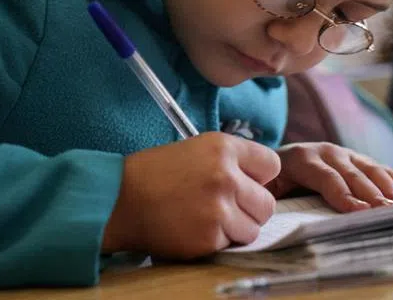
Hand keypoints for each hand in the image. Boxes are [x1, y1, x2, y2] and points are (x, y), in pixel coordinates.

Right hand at [102, 132, 280, 257]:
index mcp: (222, 147)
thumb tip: (260, 181)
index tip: (244, 183)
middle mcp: (226, 176)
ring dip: (235, 229)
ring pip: (253, 228)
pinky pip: (230, 244)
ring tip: (206, 218)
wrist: (120, 198)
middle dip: (249, 208)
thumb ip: (230, 161)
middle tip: (224, 207)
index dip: (257, 177)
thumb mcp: (194, 149)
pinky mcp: (210, 237)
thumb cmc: (154, 173)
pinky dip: (216, 241)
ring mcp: (219, 209)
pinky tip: (194, 228)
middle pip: (267, 203)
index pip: (271, 165)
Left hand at [268, 142, 392, 212]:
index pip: (326, 177)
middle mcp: (326, 152)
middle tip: (391, 213)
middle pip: (354, 175)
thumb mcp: (264, 187)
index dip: (343, 194)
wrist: (271, 163)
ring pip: (372, 171)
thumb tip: (277, 210)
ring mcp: (345, 154)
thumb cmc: (268, 183)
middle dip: (373, 195)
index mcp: (301, 159)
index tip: (360, 211)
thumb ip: (272, 196)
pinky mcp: (359, 161)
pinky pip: (383, 171)